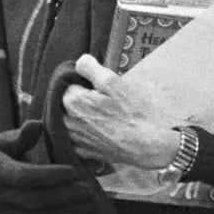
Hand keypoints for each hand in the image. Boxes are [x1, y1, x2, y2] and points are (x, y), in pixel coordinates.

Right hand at [0, 122, 94, 213]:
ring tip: (89, 203)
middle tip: (88, 189)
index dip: (49, 176)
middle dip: (64, 197)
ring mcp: (5, 211)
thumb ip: (21, 135)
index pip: (24, 177)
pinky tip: (79, 213)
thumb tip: (37, 125)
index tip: (73, 172)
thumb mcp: (3, 139)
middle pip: (34, 201)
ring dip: (66, 212)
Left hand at [60, 54, 182, 170]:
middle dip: (83, 100)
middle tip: (105, 102)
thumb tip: (80, 62)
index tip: (99, 88)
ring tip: (105, 116)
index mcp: (73, 102)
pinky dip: (87, 134)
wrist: (145, 145)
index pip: (70, 85)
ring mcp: (76, 139)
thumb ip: (90, 68)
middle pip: (70, 104)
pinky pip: (79, 139)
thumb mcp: (113, 82)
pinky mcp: (85, 152)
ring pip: (72, 121)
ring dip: (83, 117)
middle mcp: (69, 122)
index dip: (85, 84)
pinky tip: (102, 131)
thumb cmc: (131, 114)